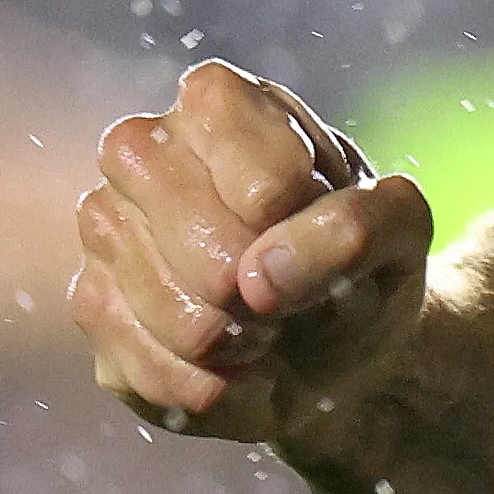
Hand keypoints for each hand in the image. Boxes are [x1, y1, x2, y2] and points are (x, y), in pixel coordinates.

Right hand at [68, 59, 431, 442]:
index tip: (313, 216)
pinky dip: (218, 387)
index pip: (237, 143)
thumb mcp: (401, 228)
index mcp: (220, 105)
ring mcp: (107, 230)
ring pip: (179, 315)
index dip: (286, 197)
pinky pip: (151, 371)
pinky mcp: (93, 308)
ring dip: (245, 343)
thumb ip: (359, 226)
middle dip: (265, 284)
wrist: (337, 346)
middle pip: (197, 235)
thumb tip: (261, 276)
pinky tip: (237, 368)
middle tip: (289, 289)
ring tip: (266, 328)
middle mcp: (143, 154)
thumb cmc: (361, 264)